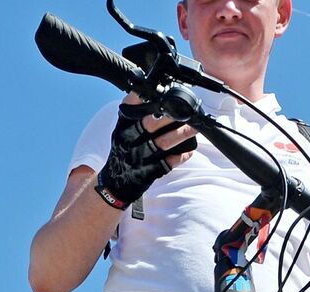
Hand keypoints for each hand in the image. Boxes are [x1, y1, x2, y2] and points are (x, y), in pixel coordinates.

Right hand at [94, 92, 196, 209]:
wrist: (114, 183)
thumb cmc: (122, 152)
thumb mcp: (121, 130)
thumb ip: (132, 114)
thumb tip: (147, 94)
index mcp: (123, 126)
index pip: (130, 106)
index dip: (144, 97)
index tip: (160, 90)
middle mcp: (131, 139)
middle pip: (152, 123)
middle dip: (171, 116)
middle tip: (188, 110)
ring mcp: (142, 155)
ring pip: (164, 142)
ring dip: (181, 134)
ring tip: (195, 127)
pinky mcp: (150, 170)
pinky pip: (169, 162)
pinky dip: (181, 156)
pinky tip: (189, 150)